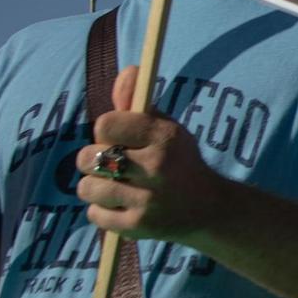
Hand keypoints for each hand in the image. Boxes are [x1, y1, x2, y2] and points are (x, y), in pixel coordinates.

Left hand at [75, 65, 226, 241]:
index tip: (118, 139)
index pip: (105, 125)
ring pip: (87, 188)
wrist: (209, 209)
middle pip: (89, 157)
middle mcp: (157, 167)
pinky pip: (94, 215)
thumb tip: (129, 71)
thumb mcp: (166, 128)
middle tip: (113, 165)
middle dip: (93, 160)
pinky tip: (120, 206)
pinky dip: (101, 211)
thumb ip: (138, 102)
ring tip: (114, 186)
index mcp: (164, 137)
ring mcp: (148, 200)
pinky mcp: (139, 227)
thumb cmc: (179, 161)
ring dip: (95, 187)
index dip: (105, 132)